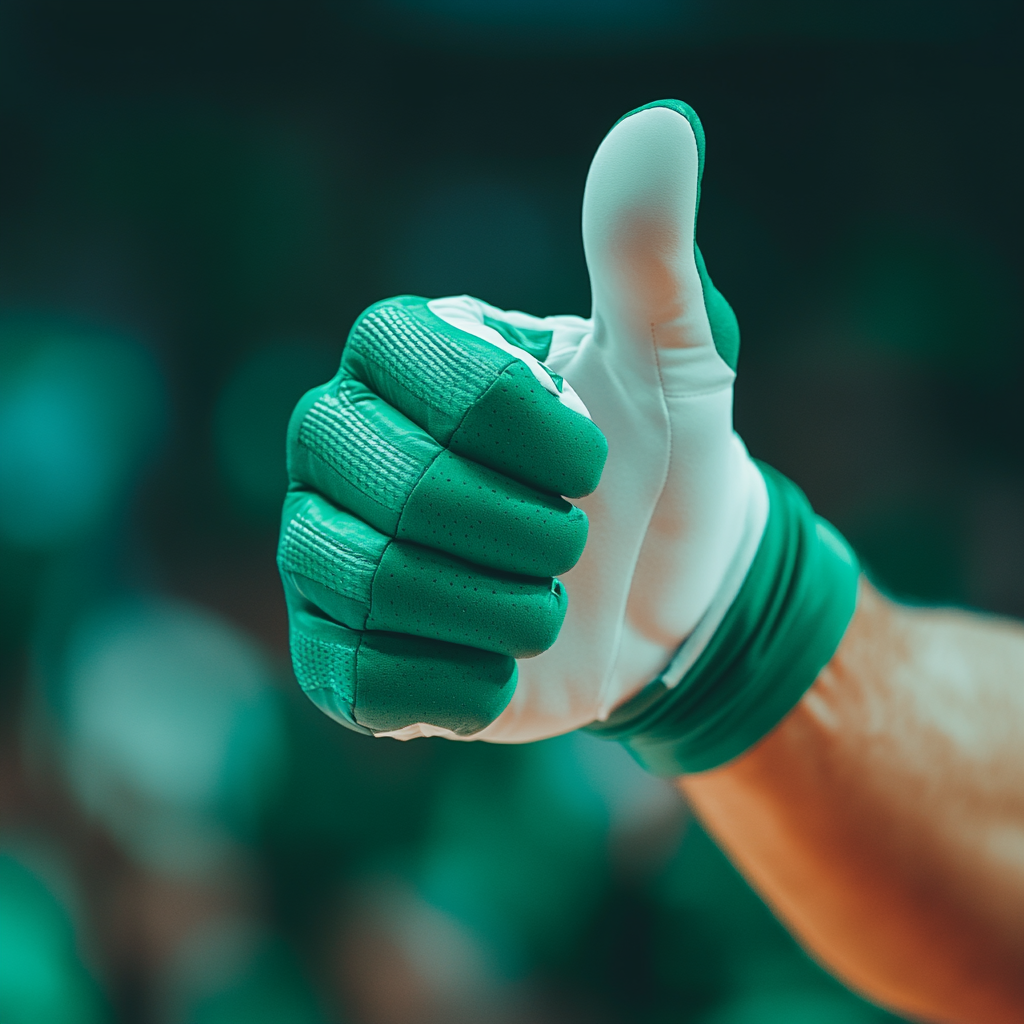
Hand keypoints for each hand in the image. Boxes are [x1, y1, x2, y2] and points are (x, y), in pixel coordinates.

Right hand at [279, 100, 857, 763]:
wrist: (650, 601)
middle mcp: (337, 446)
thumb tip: (660, 125)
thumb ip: (649, 255)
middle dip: (527, 529)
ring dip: (504, 608)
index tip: (594, 458)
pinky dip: (465, 684)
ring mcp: (322, 553)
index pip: (424, 369)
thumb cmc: (652, 467)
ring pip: (374, 585)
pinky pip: (369, 682)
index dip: (528, 428)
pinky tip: (501, 665)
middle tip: (576, 541)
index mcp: (398, 360)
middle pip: (400, 487)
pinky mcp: (334, 655)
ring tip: (545, 605)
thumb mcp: (672, 360)